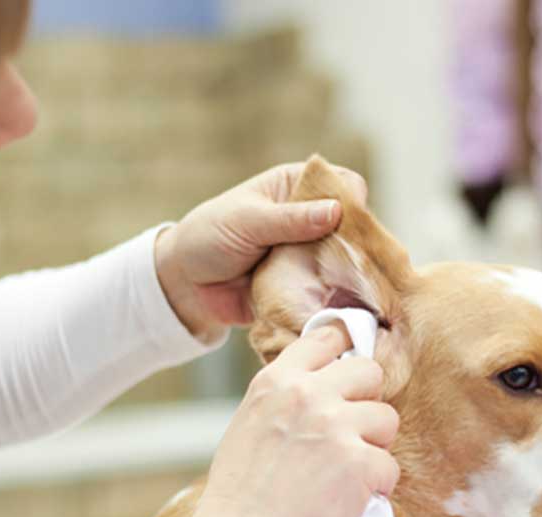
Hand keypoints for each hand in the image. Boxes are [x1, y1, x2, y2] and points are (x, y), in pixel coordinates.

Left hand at [154, 162, 368, 341]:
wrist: (184, 286)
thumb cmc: (209, 238)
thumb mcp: (247, 222)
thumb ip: (290, 219)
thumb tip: (336, 211)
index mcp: (296, 187)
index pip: (344, 183)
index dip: (354, 201)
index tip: (353, 225)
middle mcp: (310, 219)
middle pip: (353, 227)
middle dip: (357, 245)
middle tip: (354, 266)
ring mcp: (309, 254)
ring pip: (345, 262)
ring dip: (347, 276)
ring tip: (350, 291)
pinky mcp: (305, 287)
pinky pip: (328, 293)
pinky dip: (332, 300)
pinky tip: (339, 308)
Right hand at [180, 324, 400, 516]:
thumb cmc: (240, 493)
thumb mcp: (250, 423)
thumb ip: (286, 398)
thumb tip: (324, 387)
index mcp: (276, 380)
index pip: (327, 338)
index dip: (345, 351)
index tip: (351, 368)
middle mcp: (308, 394)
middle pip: (369, 371)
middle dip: (367, 400)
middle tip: (352, 432)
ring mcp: (336, 426)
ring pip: (387, 418)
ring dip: (374, 445)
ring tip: (348, 471)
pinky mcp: (360, 463)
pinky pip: (390, 466)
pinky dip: (377, 486)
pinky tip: (349, 499)